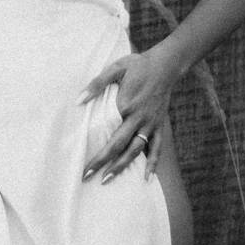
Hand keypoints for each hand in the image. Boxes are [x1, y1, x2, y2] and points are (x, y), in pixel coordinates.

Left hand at [78, 49, 182, 183]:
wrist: (165, 65)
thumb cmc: (137, 66)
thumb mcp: (115, 69)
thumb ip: (97, 84)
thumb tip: (78, 100)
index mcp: (125, 105)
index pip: (105, 130)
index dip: (94, 145)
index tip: (81, 159)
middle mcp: (138, 118)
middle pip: (118, 145)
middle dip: (102, 162)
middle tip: (87, 177)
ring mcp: (150, 124)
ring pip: (135, 150)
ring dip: (122, 166)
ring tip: (107, 180)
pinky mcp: (159, 126)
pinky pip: (157, 148)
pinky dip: (153, 163)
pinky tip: (147, 178)